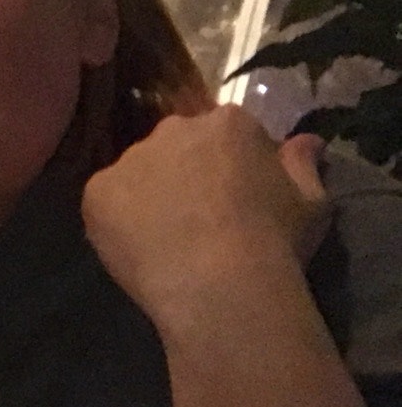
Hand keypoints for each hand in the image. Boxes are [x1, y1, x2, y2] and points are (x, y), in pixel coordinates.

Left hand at [82, 108, 327, 332]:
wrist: (219, 282)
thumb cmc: (274, 240)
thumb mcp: (310, 201)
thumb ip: (302, 164)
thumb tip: (305, 141)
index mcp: (227, 123)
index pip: (224, 132)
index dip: (229, 164)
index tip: (235, 195)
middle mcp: (173, 130)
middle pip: (176, 146)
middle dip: (185, 172)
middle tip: (197, 216)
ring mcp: (129, 159)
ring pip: (137, 172)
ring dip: (148, 194)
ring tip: (166, 237)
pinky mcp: (96, 191)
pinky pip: (106, 200)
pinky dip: (117, 219)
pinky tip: (140, 248)